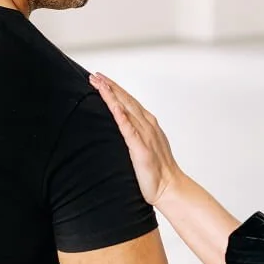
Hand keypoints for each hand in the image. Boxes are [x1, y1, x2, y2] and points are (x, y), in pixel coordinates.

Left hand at [90, 73, 180, 205]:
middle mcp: (147, 125)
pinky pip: (129, 129)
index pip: (128, 102)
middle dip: (110, 87)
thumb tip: (120, 129)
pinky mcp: (141, 148)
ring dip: (112, 95)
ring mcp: (145, 135)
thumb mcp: (143, 147)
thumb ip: (133, 135)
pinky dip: (122, 116)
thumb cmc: (157, 171)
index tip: (101, 80)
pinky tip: (114, 106)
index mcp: (148, 124)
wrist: (169, 187)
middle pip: (126, 100)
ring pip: (126, 109)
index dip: (114, 90)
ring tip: (100, 84)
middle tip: (94, 75)